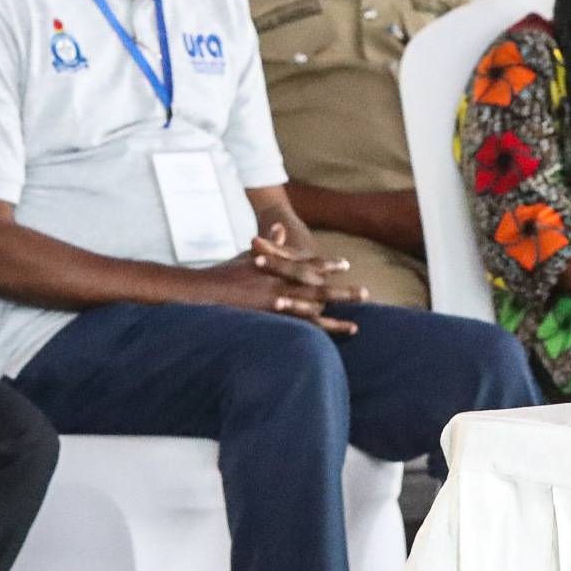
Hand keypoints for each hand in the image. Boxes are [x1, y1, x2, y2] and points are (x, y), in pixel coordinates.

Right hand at [202, 230, 364, 336]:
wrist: (204, 290)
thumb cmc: (223, 272)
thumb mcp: (248, 255)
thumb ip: (269, 244)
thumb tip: (280, 228)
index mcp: (277, 265)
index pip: (307, 263)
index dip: (327, 264)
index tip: (344, 264)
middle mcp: (280, 281)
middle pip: (318, 286)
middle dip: (342, 292)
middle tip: (365, 293)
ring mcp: (276, 299)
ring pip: (312, 309)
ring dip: (335, 319)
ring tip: (356, 326)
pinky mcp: (269, 316)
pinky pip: (296, 327)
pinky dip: (313, 333)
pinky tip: (328, 341)